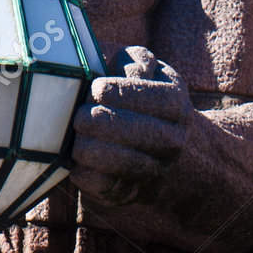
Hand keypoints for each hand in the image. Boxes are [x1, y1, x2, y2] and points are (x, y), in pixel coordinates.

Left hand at [71, 46, 194, 205]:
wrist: (161, 146)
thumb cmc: (142, 95)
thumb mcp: (145, 69)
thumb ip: (132, 61)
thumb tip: (123, 68)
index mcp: (176, 103)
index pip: (152, 98)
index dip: (121, 93)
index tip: (96, 89)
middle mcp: (172, 139)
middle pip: (137, 132)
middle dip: (101, 122)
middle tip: (80, 116)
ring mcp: (155, 169)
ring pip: (122, 163)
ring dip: (91, 149)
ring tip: (77, 137)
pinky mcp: (131, 192)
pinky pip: (107, 187)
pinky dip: (87, 174)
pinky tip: (77, 161)